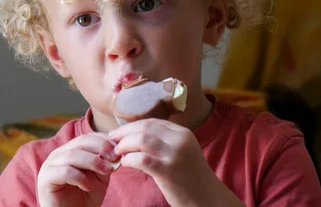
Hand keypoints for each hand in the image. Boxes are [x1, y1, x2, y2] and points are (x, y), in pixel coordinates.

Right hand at [37, 133, 118, 206]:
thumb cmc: (84, 197)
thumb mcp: (99, 177)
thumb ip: (106, 163)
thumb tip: (117, 150)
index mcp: (70, 150)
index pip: (87, 137)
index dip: (103, 140)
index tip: (119, 148)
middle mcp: (58, 154)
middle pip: (80, 141)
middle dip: (100, 147)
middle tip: (114, 157)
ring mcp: (50, 165)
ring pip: (72, 155)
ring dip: (93, 161)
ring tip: (105, 171)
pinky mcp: (45, 179)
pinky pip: (64, 172)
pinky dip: (79, 177)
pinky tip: (88, 186)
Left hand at [109, 119, 231, 206]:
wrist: (208, 200)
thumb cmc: (191, 178)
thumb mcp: (182, 152)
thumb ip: (165, 141)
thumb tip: (136, 136)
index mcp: (183, 133)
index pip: (152, 121)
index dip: (132, 125)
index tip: (120, 131)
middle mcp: (180, 140)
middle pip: (144, 127)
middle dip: (124, 132)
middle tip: (111, 139)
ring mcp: (174, 155)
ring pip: (141, 140)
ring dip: (124, 144)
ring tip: (117, 152)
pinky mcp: (168, 171)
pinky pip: (141, 159)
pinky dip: (129, 159)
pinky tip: (125, 163)